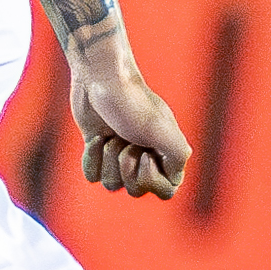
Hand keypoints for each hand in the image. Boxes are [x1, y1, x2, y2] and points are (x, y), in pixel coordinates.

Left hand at [68, 49, 188, 198]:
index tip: (144, 155)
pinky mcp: (97, 150)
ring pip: (113, 185)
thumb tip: (174, 178)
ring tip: (111, 136)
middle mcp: (145, 157)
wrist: (102, 78)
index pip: (166, 191)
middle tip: (126, 141)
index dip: (151, 180)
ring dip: (109, 160)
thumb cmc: (134, 104)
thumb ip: (178, 157)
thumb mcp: (163, 131)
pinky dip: (92, 158)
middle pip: (136, 191)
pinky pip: (93, 176)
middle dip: (126, 167)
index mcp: (166, 153)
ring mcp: (119, 155)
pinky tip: (96, 137)